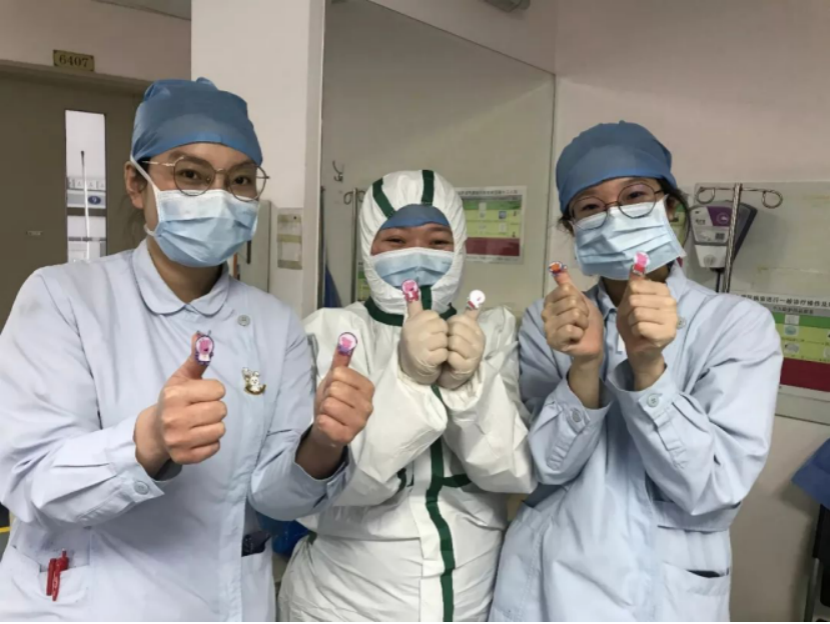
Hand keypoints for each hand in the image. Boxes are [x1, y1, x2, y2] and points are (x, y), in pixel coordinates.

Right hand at [135, 334, 227, 475]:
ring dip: (214, 425)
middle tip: (200, 410)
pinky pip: (215, 447)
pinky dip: (210, 442)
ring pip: (220, 429)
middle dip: (215, 408)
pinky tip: (197, 436)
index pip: (219, 390)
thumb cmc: (173, 401)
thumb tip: (202, 335)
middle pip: (221, 410)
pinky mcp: (185, 457)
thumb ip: (195, 359)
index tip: (201, 395)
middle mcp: (174, 418)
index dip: (213, 391)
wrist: (154, 433)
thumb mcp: (181, 378)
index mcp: (175, 395)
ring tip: (199, 423)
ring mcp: (179, 440)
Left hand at [310, 337, 374, 450]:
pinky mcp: (347, 436)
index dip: (331, 381)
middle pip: (334, 389)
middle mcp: (368, 405)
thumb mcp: (335, 380)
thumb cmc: (333, 401)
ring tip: (330, 414)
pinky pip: (325, 422)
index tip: (334, 390)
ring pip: (330, 404)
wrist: (327, 429)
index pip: (339, 374)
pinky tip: (329, 425)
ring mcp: (360, 422)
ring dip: (324, 410)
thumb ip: (341, 361)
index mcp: (368, 387)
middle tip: (331, 404)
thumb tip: (345, 339)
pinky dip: (322, 422)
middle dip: (327, 396)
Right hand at [399, 291, 449, 384]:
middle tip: (433, 342)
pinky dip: (443, 357)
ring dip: (443, 346)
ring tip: (434, 350)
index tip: (429, 332)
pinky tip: (435, 359)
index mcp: (412, 320)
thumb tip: (410, 283)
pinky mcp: (426, 359)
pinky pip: (444, 352)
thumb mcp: (414, 322)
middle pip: (441, 327)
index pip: (435, 316)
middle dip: (441, 335)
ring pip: (444, 339)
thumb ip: (414, 305)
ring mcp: (418, 345)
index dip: (436, 325)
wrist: (413, 368)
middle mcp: (413, 331)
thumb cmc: (417, 343)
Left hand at [437, 308, 485, 389]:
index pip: (461, 319)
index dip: (450, 324)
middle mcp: (479, 341)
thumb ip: (468, 313)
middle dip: (447, 336)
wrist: (450, 372)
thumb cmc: (454, 349)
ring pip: (454, 342)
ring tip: (447, 351)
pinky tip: (446, 360)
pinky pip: (452, 356)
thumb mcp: (460, 329)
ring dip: (446, 347)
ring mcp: (475, 355)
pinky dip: (446, 358)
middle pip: (456, 329)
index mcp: (477, 330)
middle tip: (447, 344)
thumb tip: (477, 294)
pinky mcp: (467, 367)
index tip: (449, 332)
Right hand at [543, 267, 603, 364]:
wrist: (593, 344)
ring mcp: (547, 328)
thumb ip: (569, 286)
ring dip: (583, 323)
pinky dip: (579, 333)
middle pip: (571, 301)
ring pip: (573, 314)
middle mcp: (545, 313)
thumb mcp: (581, 300)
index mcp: (550, 302)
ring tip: (580, 329)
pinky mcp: (553, 341)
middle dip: (583, 312)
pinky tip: (576, 338)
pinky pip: (571, 329)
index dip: (579, 298)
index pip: (566, 289)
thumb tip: (559, 269)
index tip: (580, 308)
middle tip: (581, 321)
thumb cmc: (586, 322)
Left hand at [616, 265, 677, 383]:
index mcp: (663, 291)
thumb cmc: (634, 324)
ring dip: (631, 323)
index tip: (633, 307)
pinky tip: (642, 336)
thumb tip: (635, 265)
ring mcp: (672, 318)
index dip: (628, 299)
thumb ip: (633, 284)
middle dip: (628, 313)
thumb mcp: (629, 302)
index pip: (635, 286)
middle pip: (635, 300)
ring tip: (638, 328)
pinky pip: (641, 326)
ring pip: (637, 313)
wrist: (639, 349)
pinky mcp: (668, 333)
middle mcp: (671, 302)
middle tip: (634, 321)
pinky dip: (635, 332)